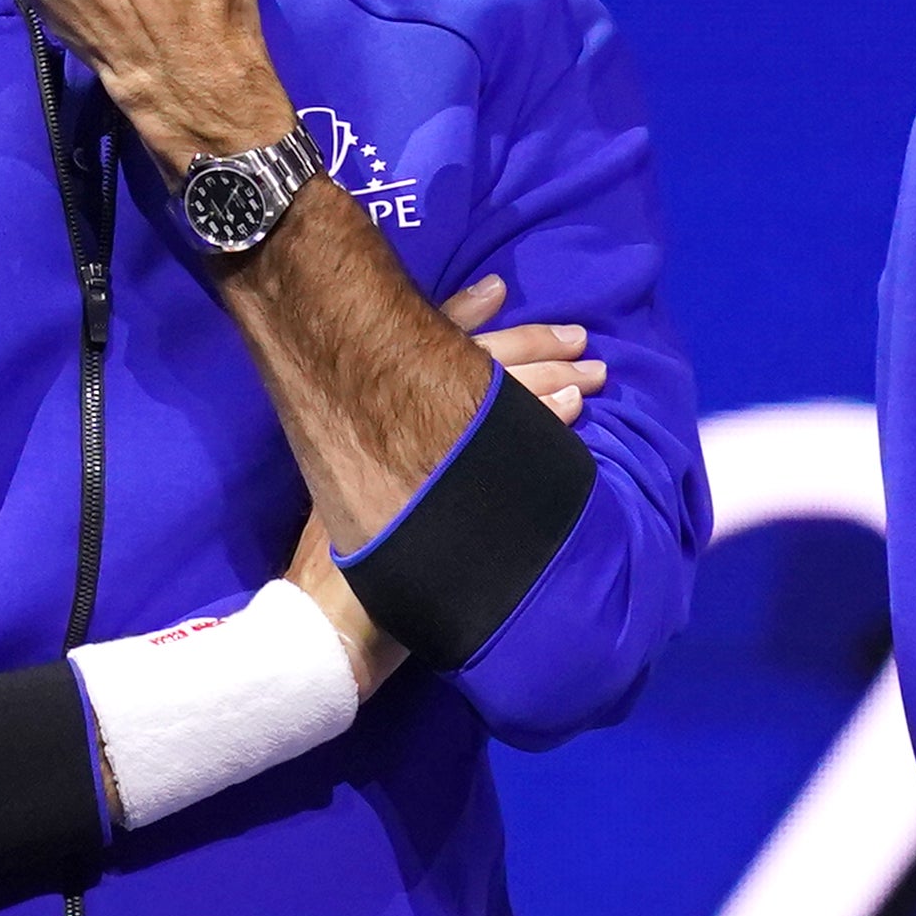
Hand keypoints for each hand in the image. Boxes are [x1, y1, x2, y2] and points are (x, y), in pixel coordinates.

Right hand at [281, 277, 599, 698]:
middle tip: (577, 338)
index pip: (421, 345)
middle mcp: (394, 427)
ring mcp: (425, 462)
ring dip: (552, 382)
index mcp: (367, 418)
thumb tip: (416, 409)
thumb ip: (381, 445)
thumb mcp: (349, 485)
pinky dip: (544, 427)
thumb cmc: (335, 565)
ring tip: (592, 375)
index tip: (500, 288)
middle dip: (531, 346)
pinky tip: (575, 420)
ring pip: (499, 400)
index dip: (466, 315)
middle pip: (474, 365)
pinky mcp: (453, 501)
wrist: (324, 628)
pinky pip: (508, 450)